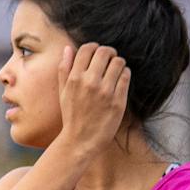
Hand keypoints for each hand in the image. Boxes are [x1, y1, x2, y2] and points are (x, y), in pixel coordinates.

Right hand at [56, 42, 130, 157]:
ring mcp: (105, 92)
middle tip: (110, 59)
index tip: (97, 53)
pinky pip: (126, 77)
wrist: (81, 141)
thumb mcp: (63, 93)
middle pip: (105, 52)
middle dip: (109, 52)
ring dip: (118, 63)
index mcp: (75, 78)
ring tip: (116, 70)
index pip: (87, 49)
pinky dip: (125, 74)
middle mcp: (90, 82)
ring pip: (119, 62)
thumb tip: (68, 48)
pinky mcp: (118, 101)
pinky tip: (120, 80)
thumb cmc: (72, 117)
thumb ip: (64, 69)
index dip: (94, 47)